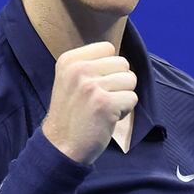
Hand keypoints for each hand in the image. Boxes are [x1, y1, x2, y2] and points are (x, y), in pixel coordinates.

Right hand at [41, 42, 136, 163]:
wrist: (61, 146)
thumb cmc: (72, 113)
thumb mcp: (71, 80)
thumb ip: (92, 64)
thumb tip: (121, 57)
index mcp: (69, 60)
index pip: (108, 47)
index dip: (109, 67)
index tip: (95, 84)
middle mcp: (79, 69)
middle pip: (123, 63)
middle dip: (119, 82)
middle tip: (100, 99)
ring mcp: (92, 86)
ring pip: (131, 80)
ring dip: (123, 96)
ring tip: (104, 107)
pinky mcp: (105, 103)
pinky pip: (133, 98)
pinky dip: (125, 110)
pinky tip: (108, 117)